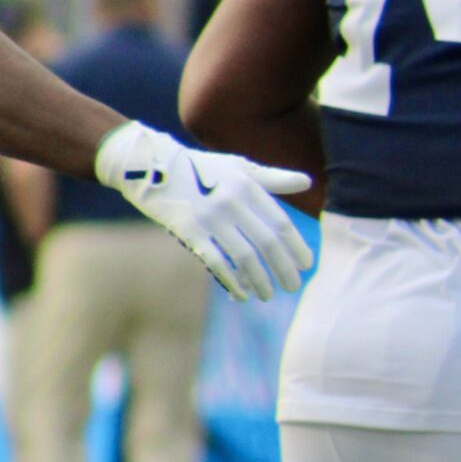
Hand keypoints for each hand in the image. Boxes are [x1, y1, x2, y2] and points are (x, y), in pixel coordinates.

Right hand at [96, 121, 312, 301]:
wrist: (152, 166)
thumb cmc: (203, 169)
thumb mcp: (239, 167)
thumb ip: (273, 179)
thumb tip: (308, 182)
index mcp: (248, 186)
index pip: (280, 223)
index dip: (296, 246)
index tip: (307, 265)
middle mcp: (232, 202)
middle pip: (267, 242)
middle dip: (283, 268)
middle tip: (294, 286)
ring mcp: (210, 217)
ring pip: (244, 256)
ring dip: (260, 280)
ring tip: (270, 295)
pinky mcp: (189, 231)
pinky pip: (216, 261)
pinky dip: (232, 280)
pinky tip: (242, 294)